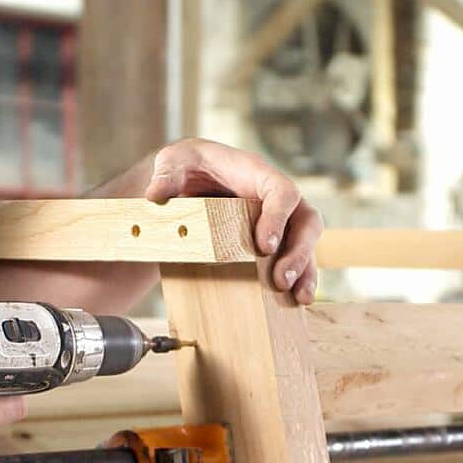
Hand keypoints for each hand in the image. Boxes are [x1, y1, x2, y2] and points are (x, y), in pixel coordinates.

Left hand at [143, 139, 322, 304]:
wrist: (190, 179)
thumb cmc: (188, 166)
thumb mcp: (174, 162)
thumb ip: (167, 174)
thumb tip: (155, 195)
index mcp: (258, 175)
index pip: (282, 192)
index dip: (278, 218)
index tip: (263, 246)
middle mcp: (276, 198)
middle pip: (306, 221)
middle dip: (298, 252)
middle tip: (281, 280)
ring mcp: (280, 220)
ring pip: (307, 244)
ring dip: (305, 271)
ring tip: (298, 297)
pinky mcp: (274, 240)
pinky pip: (297, 259)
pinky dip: (298, 279)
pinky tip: (294, 301)